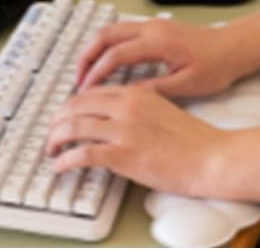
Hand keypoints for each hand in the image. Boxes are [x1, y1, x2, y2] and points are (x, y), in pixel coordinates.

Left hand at [45, 81, 226, 199]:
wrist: (209, 156)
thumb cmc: (193, 137)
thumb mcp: (165, 106)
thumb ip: (142, 102)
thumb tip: (121, 108)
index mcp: (136, 93)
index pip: (93, 92)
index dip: (74, 103)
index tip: (66, 115)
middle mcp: (126, 106)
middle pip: (78, 104)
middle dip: (59, 118)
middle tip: (52, 131)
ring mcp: (124, 129)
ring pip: (75, 126)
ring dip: (56, 138)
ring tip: (50, 148)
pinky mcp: (123, 154)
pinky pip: (83, 154)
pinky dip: (66, 160)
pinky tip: (59, 166)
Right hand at [71, 16, 257, 99]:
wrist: (235, 47)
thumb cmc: (216, 66)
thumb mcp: (185, 85)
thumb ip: (153, 90)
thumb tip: (125, 97)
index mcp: (157, 41)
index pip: (115, 55)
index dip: (96, 73)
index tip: (84, 91)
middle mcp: (152, 28)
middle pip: (106, 34)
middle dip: (87, 56)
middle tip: (77, 81)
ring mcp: (154, 25)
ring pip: (112, 29)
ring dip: (95, 49)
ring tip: (87, 74)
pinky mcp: (157, 28)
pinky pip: (123, 31)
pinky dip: (108, 45)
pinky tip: (107, 64)